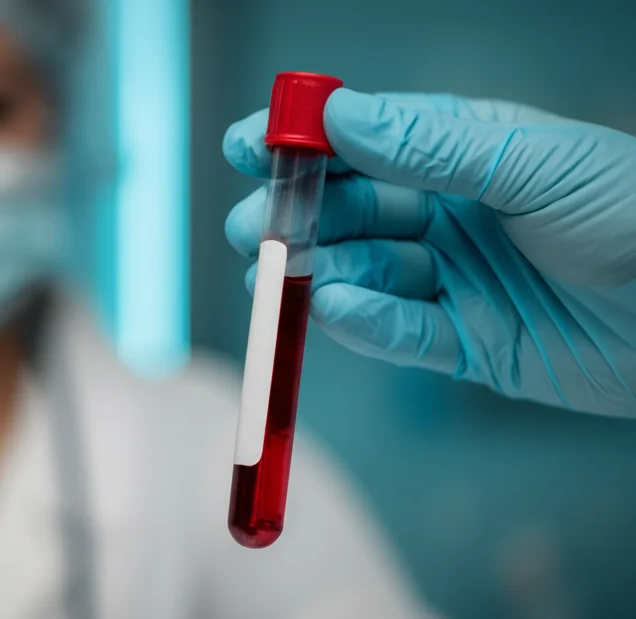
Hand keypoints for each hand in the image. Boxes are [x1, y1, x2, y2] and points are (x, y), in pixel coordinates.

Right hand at [224, 89, 635, 417]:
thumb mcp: (531, 163)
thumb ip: (429, 143)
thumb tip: (339, 113)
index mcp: (467, 153)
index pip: (367, 139)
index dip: (305, 140)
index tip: (250, 143)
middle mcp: (454, 214)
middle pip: (353, 210)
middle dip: (299, 215)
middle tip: (258, 226)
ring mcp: (457, 281)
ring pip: (366, 273)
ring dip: (322, 272)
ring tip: (284, 273)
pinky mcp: (468, 343)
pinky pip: (401, 333)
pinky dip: (365, 323)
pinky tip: (339, 309)